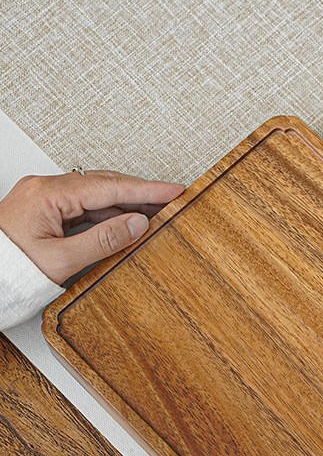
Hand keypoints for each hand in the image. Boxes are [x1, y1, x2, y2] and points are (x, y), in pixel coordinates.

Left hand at [0, 170, 184, 284]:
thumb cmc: (10, 271)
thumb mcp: (61, 261)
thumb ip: (103, 240)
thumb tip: (137, 224)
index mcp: (47, 194)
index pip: (108, 187)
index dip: (146, 190)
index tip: (173, 190)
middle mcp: (44, 189)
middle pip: (104, 184)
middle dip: (140, 193)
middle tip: (172, 200)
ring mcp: (43, 197)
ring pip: (95, 194)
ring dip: (126, 203)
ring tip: (156, 212)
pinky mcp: (44, 209)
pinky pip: (83, 204)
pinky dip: (108, 212)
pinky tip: (126, 220)